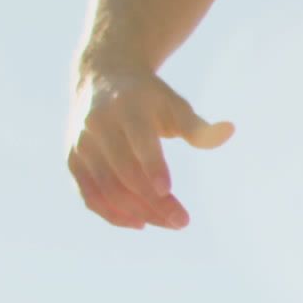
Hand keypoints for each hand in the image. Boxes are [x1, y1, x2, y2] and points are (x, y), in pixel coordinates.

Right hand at [64, 63, 232, 230]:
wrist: (102, 79)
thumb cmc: (149, 98)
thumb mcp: (174, 105)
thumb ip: (198, 126)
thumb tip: (229, 131)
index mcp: (126, 108)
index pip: (139, 141)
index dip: (152, 166)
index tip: (168, 190)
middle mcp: (97, 126)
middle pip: (124, 172)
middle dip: (153, 201)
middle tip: (183, 221)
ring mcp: (82, 144)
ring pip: (106, 188)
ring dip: (137, 212)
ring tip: (169, 223)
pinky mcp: (73, 160)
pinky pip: (88, 194)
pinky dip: (111, 213)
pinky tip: (139, 223)